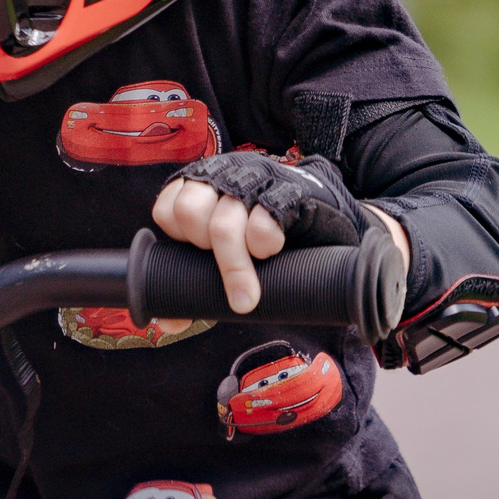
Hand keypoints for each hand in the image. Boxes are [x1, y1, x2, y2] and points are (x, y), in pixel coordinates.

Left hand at [149, 173, 410, 317]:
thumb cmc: (271, 238)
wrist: (331, 218)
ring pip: (224, 222)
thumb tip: (167, 323)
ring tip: (247, 293)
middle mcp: (223, 176)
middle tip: (226, 269)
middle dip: (205, 251)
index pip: (167, 209)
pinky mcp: (286, 191)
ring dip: (234, 265)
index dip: (178, 239)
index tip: (199, 256)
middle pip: (190, 213)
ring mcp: (254, 180)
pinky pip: (264, 220)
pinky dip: (264, 244)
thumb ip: (199, 282)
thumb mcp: (231, 256)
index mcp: (201, 186)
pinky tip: (273, 252)